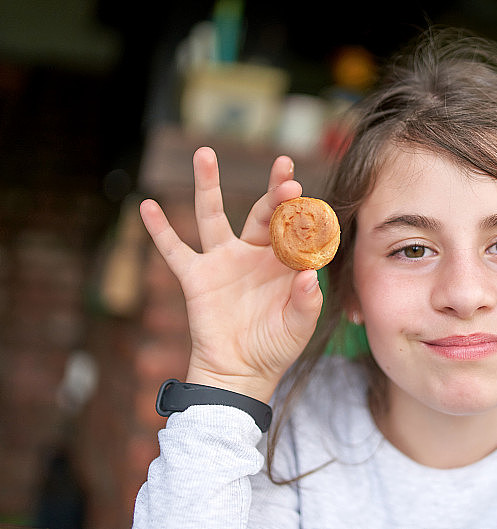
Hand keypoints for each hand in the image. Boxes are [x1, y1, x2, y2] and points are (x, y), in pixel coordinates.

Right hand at [139, 147, 323, 403]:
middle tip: (285, 170)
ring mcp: (223, 261)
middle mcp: (253, 253)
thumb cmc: (275, 347)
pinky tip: (147, 206)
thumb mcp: (298, 327)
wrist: (241, 372)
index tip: (306, 194)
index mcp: (283, 262)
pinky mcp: (196, 277)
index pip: (294, 228)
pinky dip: (159, 230)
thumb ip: (306, 302)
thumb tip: (308, 274)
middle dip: (274, 192)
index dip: (301, 213)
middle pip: (263, 213)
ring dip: (208, 184)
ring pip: (212, 215)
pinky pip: (174, 250)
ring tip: (205, 152)